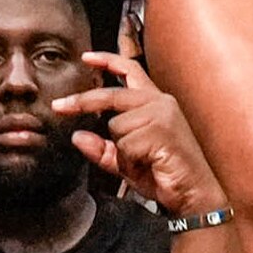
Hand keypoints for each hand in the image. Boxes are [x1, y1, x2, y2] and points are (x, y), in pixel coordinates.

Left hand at [53, 50, 226, 215]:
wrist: (194, 195)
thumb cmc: (163, 175)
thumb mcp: (126, 162)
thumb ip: (102, 150)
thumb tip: (76, 137)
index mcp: (154, 103)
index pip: (130, 71)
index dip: (107, 61)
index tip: (85, 57)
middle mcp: (160, 102)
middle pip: (112, 95)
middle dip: (83, 102)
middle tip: (58, 107)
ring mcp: (162, 114)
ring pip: (116, 126)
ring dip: (122, 149)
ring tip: (144, 161)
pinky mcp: (161, 130)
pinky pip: (125, 144)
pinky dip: (130, 159)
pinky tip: (150, 163)